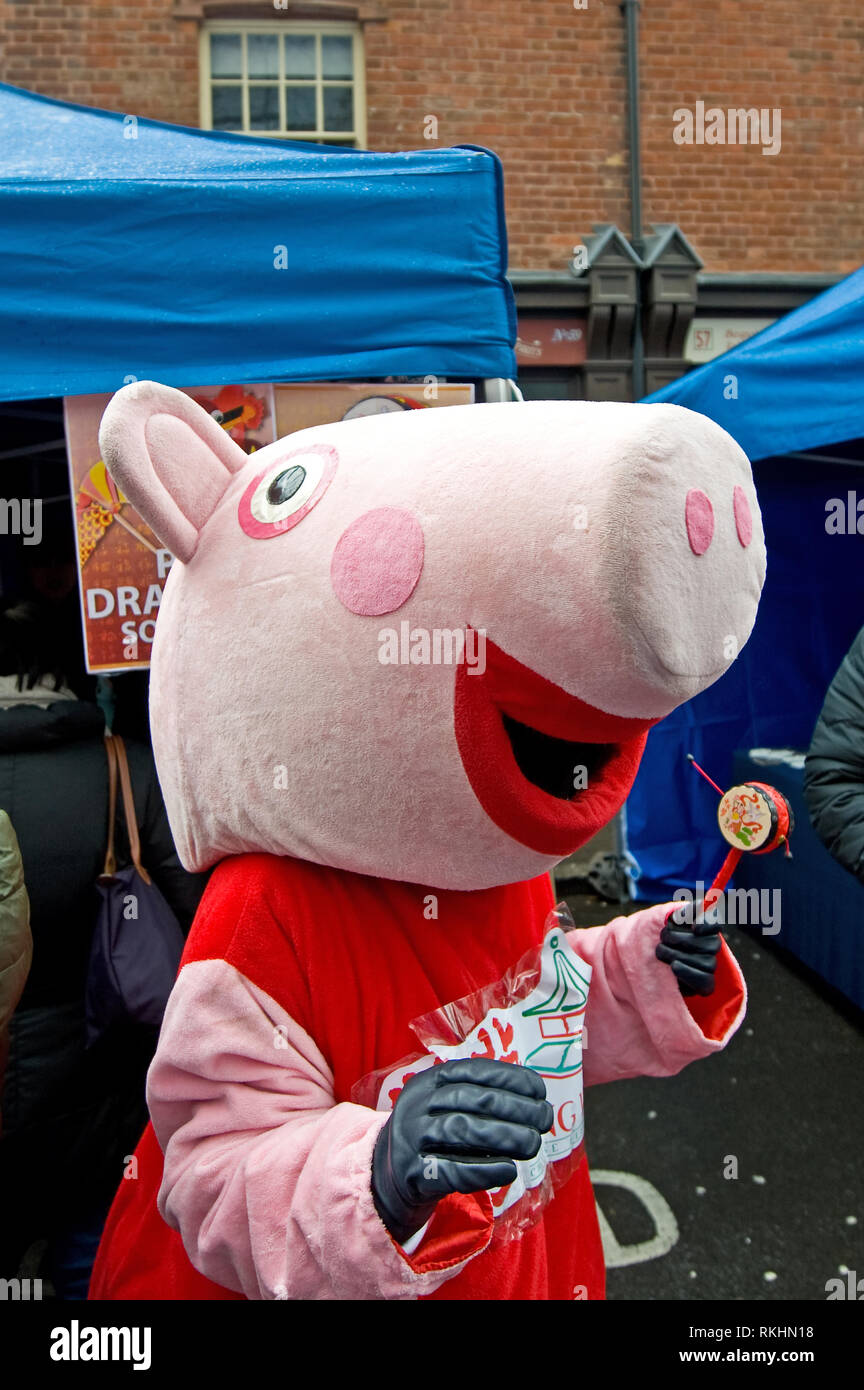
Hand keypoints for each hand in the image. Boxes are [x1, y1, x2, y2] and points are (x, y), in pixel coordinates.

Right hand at [371, 1057, 552, 1243]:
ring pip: (462, 1130)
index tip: (540, 1090)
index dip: (510, 1078)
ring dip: (504, 1137)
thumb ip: (480, 1099)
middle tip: (545, 1120)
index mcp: (429, 1081)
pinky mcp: (412, 1173)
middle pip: (472, 1100)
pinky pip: (451, 1171)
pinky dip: (484, 1170)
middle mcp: (418, 1104)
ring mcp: (411, 1138)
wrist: (387, 1174)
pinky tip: (509, 1171)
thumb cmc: (434, 1135)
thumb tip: (534, 1102)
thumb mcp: (445, 1106)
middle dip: (515, 1108)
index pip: (474, 1072)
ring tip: (533, 1144)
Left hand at [656, 900, 722, 996]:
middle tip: (663, 936)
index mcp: (706, 927)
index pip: (715, 923)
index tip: (694, 927)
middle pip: (710, 944)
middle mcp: (713, 946)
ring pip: (705, 961)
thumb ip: (685, 913)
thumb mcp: (671, 921)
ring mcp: (711, 965)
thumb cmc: (663, 937)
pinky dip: (687, 972)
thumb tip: (699, 905)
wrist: (652, 964)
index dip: (709, 924)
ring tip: (660, 951)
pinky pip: (704, 979)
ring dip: (677, 955)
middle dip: (681, 939)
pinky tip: (674, 966)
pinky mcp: (706, 984)